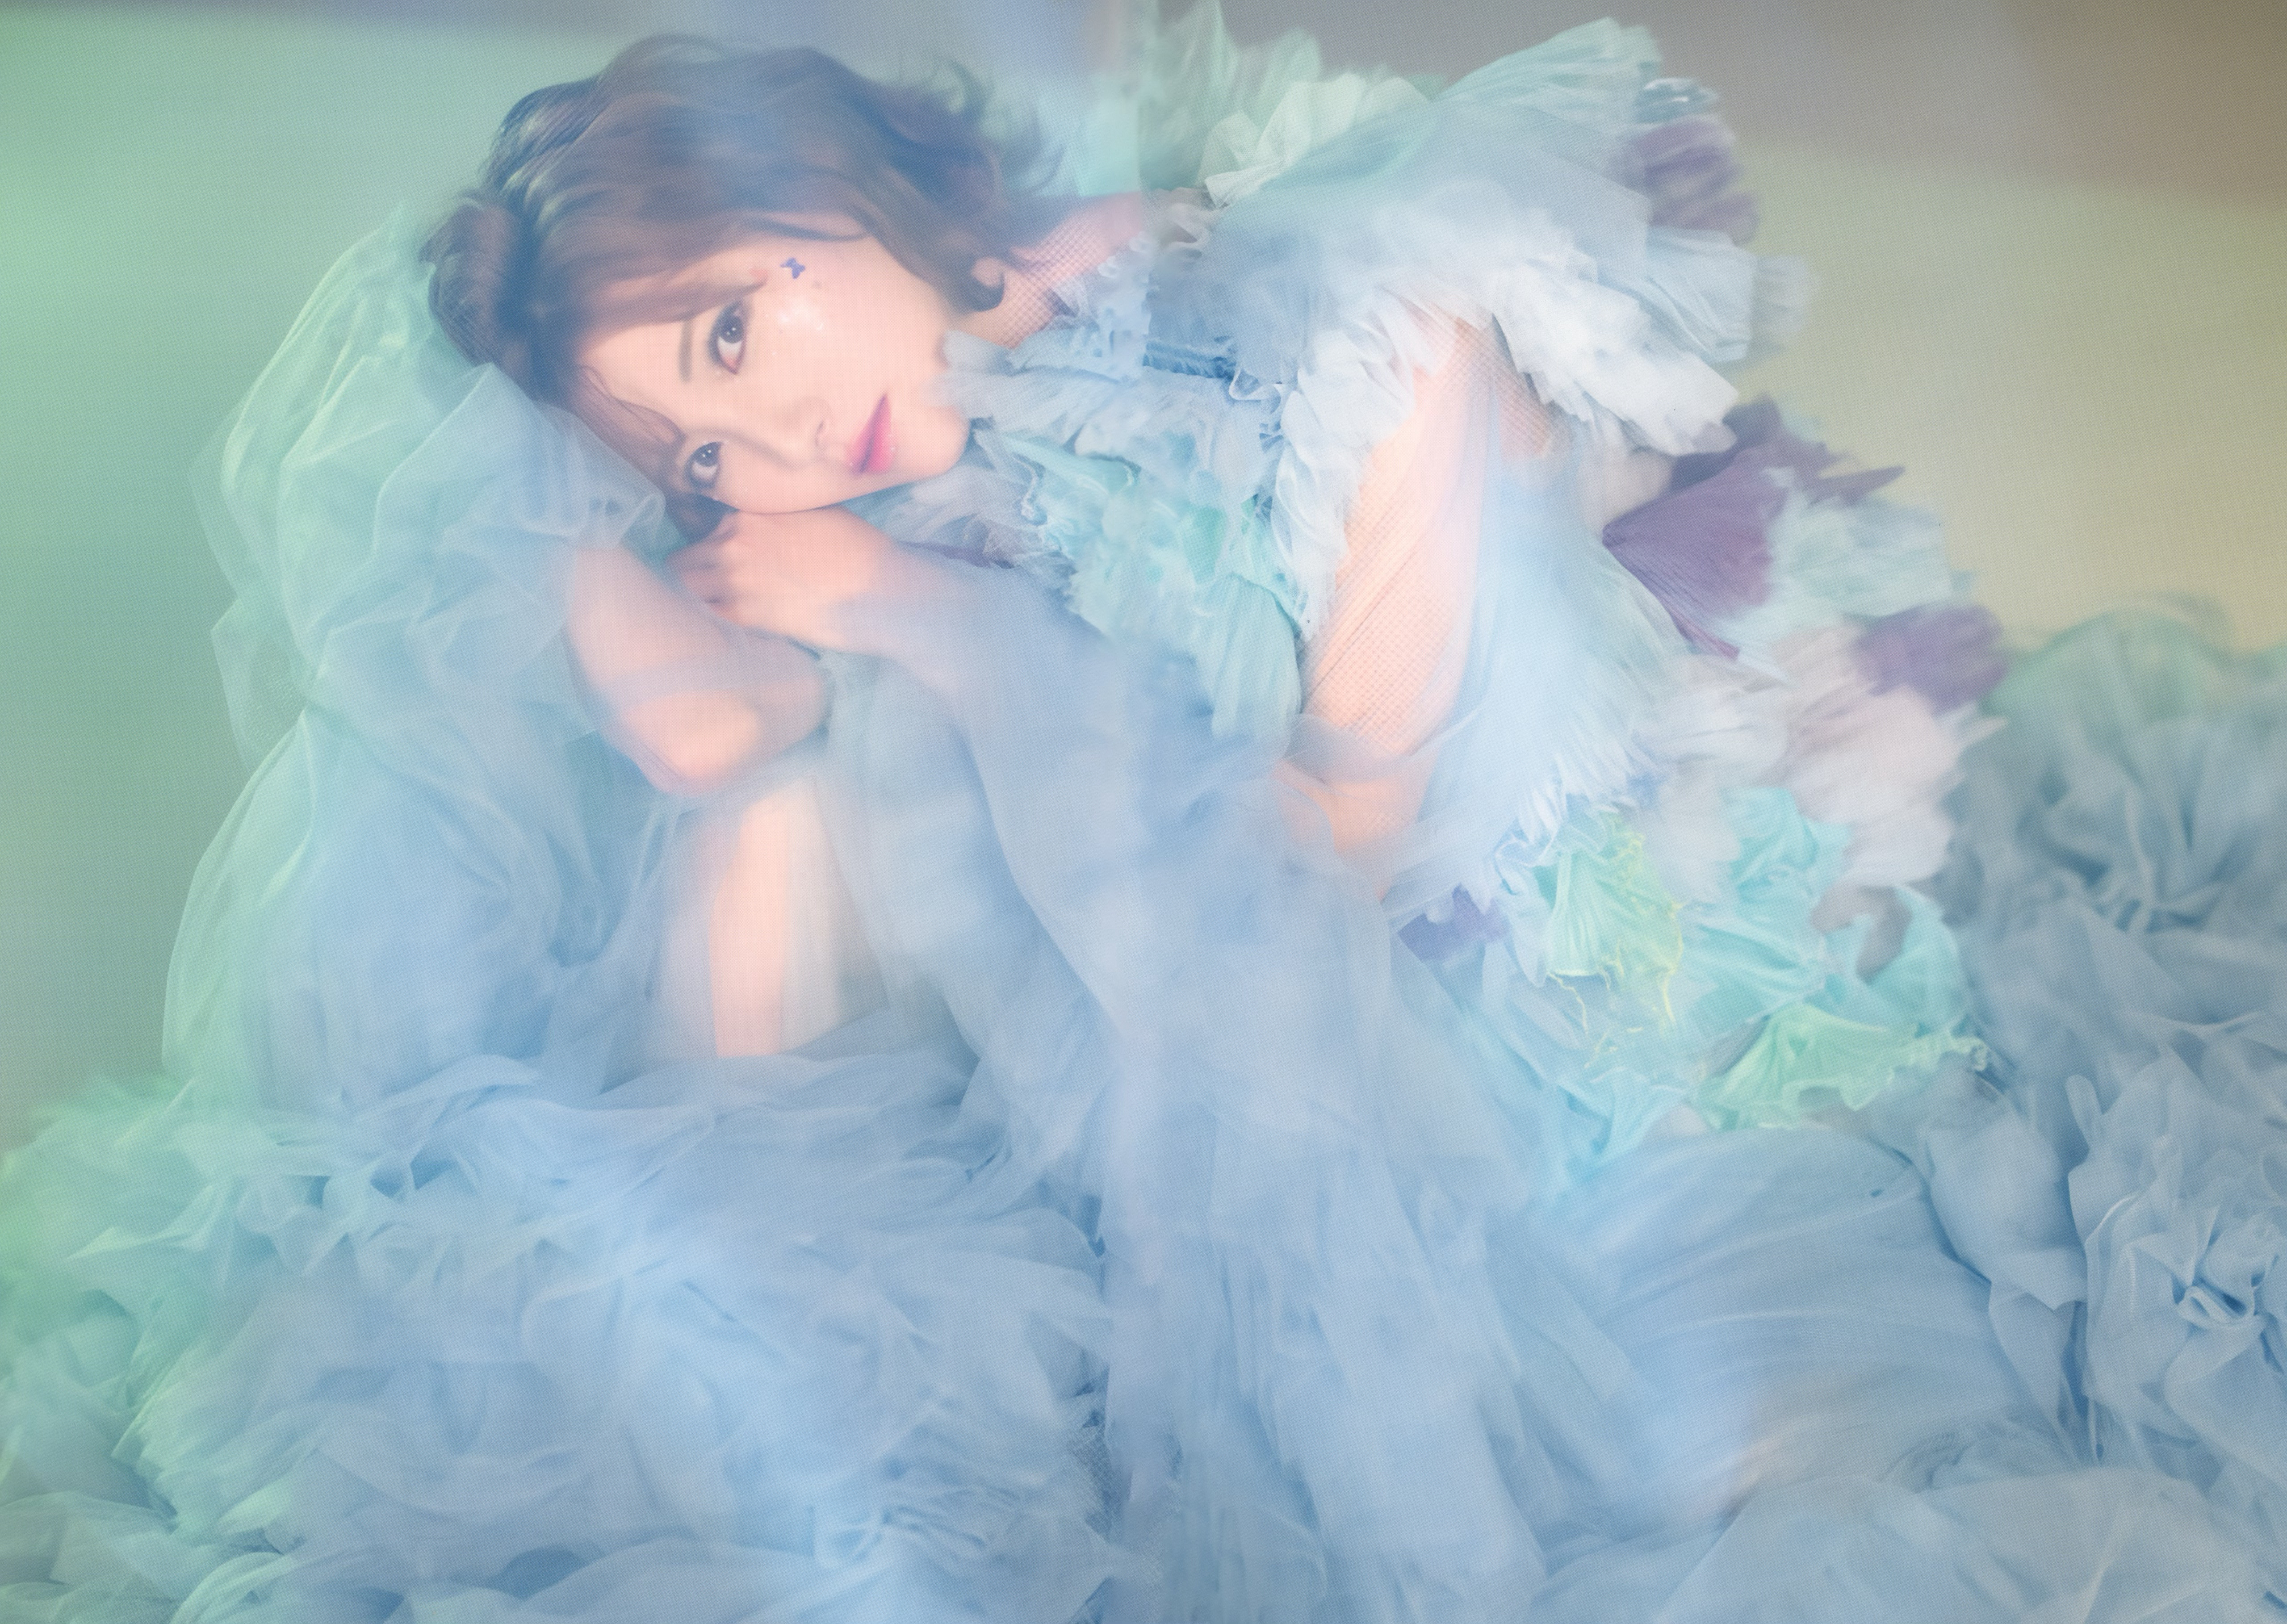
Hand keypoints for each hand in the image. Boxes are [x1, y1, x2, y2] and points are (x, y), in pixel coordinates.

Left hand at [669, 507, 899, 649]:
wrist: (875, 590)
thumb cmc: (856, 547)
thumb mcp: (812, 512)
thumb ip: (774, 516)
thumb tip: (762, 523)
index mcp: (746, 515)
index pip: (702, 526)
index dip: (710, 542)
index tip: (718, 552)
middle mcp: (730, 545)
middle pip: (685, 559)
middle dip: (695, 568)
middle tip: (713, 580)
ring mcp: (733, 583)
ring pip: (689, 588)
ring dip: (699, 593)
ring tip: (718, 601)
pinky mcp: (744, 617)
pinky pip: (711, 614)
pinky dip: (714, 615)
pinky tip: (731, 617)